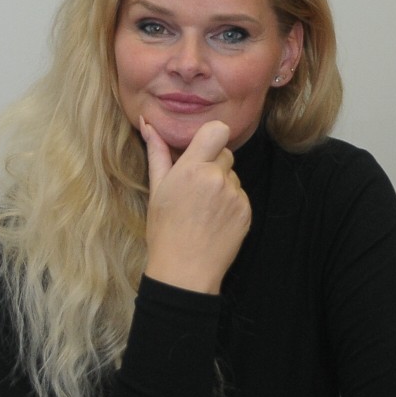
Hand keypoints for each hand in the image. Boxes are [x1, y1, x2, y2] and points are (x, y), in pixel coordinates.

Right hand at [141, 118, 250, 293]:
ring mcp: (234, 195)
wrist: (185, 271)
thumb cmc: (165, 231)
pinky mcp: (246, 211)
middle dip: (213, 164)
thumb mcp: (157, 190)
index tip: (202, 148)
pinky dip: (230, 203)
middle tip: (196, 188)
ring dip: (221, 185)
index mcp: (192, 169)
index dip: (211, 136)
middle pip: (225, 153)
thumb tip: (149, 125)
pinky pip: (240, 195)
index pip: (217, 130)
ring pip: (232, 176)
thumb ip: (158, 154)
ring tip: (203, 209)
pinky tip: (214, 220)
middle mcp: (216, 178)